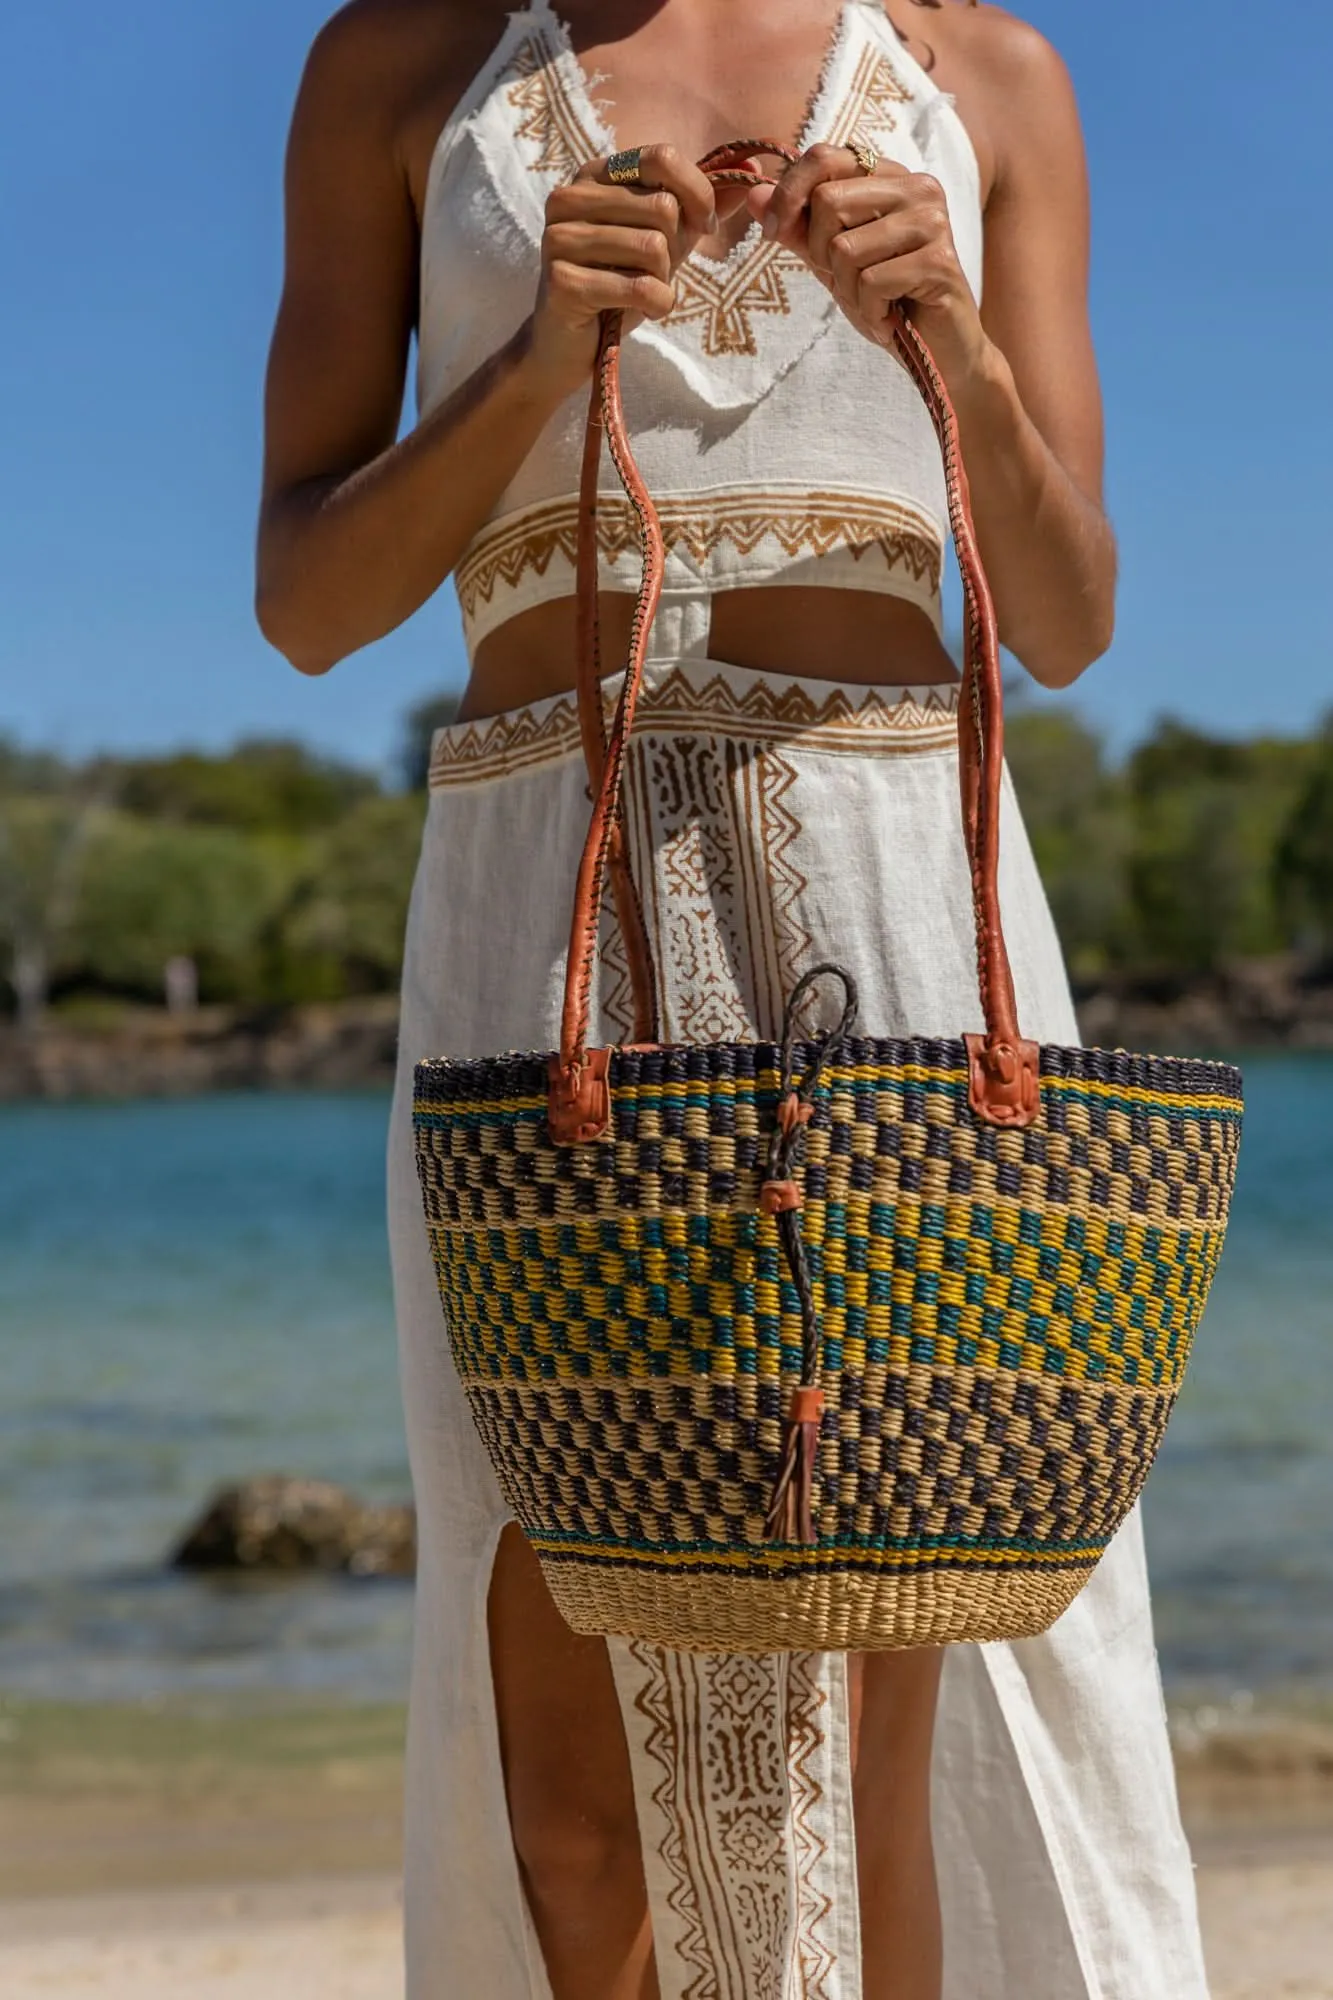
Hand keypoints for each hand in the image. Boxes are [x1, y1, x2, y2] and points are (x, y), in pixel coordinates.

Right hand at [528, 144, 717, 395]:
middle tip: (653, 272)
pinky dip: (657, 306)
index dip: (696, 193)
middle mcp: (570, 197)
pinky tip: (643, 311)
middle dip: (674, 250)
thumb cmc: (619, 286)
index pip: (661, 157)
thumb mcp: (666, 238)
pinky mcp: (562, 280)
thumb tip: (754, 167)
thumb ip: (702, 203)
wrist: (570, 344)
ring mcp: (560, 238)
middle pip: (661, 207)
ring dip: (663, 281)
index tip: (702, 226)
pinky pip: (639, 288)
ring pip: (652, 247)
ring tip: (641, 292)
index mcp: (594, 175)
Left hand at [748, 144, 989, 386]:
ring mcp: (932, 222)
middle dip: (821, 255)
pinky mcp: (940, 261)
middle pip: (829, 202)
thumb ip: (798, 228)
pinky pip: (871, 282)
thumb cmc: (888, 302)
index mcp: (891, 178)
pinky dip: (870, 311)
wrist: (938, 353)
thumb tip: (754, 195)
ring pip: (846, 248)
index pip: (825, 156)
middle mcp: (917, 187)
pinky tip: (889, 319)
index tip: (773, 232)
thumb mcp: (832, 263)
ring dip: (848, 292)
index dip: (789, 193)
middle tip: (847, 283)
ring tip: (873, 305)